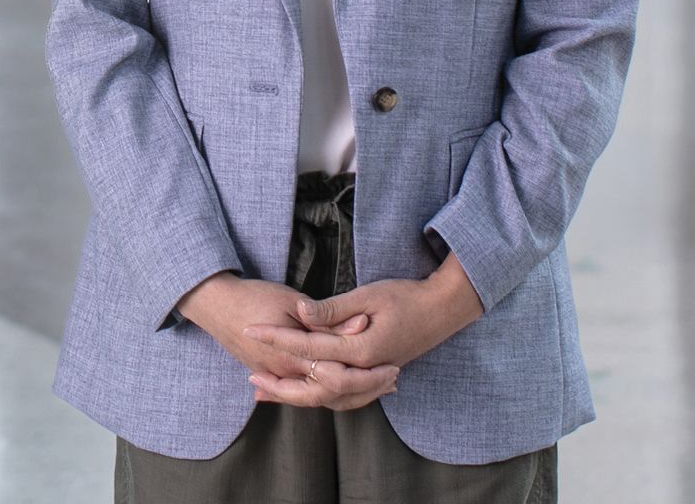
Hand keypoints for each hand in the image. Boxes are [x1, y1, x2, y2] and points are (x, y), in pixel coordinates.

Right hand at [179, 273, 391, 409]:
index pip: (340, 376)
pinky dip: (327, 392)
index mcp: (292, 357)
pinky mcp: (271, 373)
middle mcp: (285, 374)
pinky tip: (343, 387)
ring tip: (377, 387)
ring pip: (319, 398)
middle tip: (391, 382)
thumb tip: (361, 324)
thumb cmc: (252, 296)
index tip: (393, 367)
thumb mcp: (292, 302)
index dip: (369, 375)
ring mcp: (276, 376)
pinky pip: (304, 392)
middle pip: (333, 395)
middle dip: (365, 391)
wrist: (213, 302)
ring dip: (350, 394)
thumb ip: (327, 319)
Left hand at [237, 258, 484, 407]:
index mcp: (361, 350)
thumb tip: (300, 313)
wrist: (444, 309)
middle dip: (282, 386)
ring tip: (269, 393)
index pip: (308, 348)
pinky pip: (346, 397)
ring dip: (299, 397)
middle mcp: (367, 370)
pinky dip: (322, 396)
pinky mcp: (376, 376)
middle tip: (251, 380)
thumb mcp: (368, 295)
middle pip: (317, 389)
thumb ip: (333, 309)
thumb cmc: (407, 297)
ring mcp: (373, 377)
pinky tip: (305, 391)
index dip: (276, 339)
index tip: (250, 331)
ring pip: (331, 399)